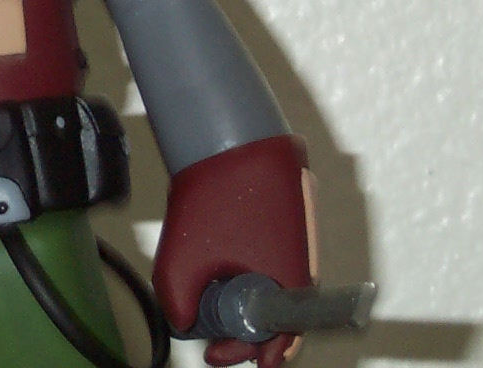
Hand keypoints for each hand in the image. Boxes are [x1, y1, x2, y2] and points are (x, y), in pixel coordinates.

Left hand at [153, 135, 314, 366]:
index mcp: (290, 282)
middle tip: (215, 342)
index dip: (255, 356)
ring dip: (247, 306)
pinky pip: (274, 262)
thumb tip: (182, 324)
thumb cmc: (215, 193)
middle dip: (247, 335)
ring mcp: (298, 240)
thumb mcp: (182, 259)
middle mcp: (304, 264)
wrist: (227, 136)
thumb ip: (179, 301)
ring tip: (212, 308)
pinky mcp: (288, 221)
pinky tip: (222, 275)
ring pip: (277, 290)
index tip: (226, 358)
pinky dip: (252, 276)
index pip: (283, 339)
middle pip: (280, 318)